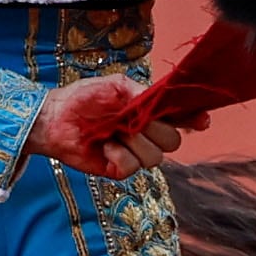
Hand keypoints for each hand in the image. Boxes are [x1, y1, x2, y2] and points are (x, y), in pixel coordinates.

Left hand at [29, 75, 187, 177]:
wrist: (55, 117)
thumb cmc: (83, 97)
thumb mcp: (117, 86)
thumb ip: (144, 94)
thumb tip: (165, 101)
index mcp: (149, 111)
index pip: (181, 118)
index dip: (194, 119)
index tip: (201, 120)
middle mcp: (146, 133)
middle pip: (173, 141)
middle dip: (155, 130)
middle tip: (132, 120)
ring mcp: (134, 152)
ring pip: (155, 157)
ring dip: (133, 143)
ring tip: (112, 132)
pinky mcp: (119, 169)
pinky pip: (132, 167)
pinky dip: (118, 156)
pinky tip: (104, 146)